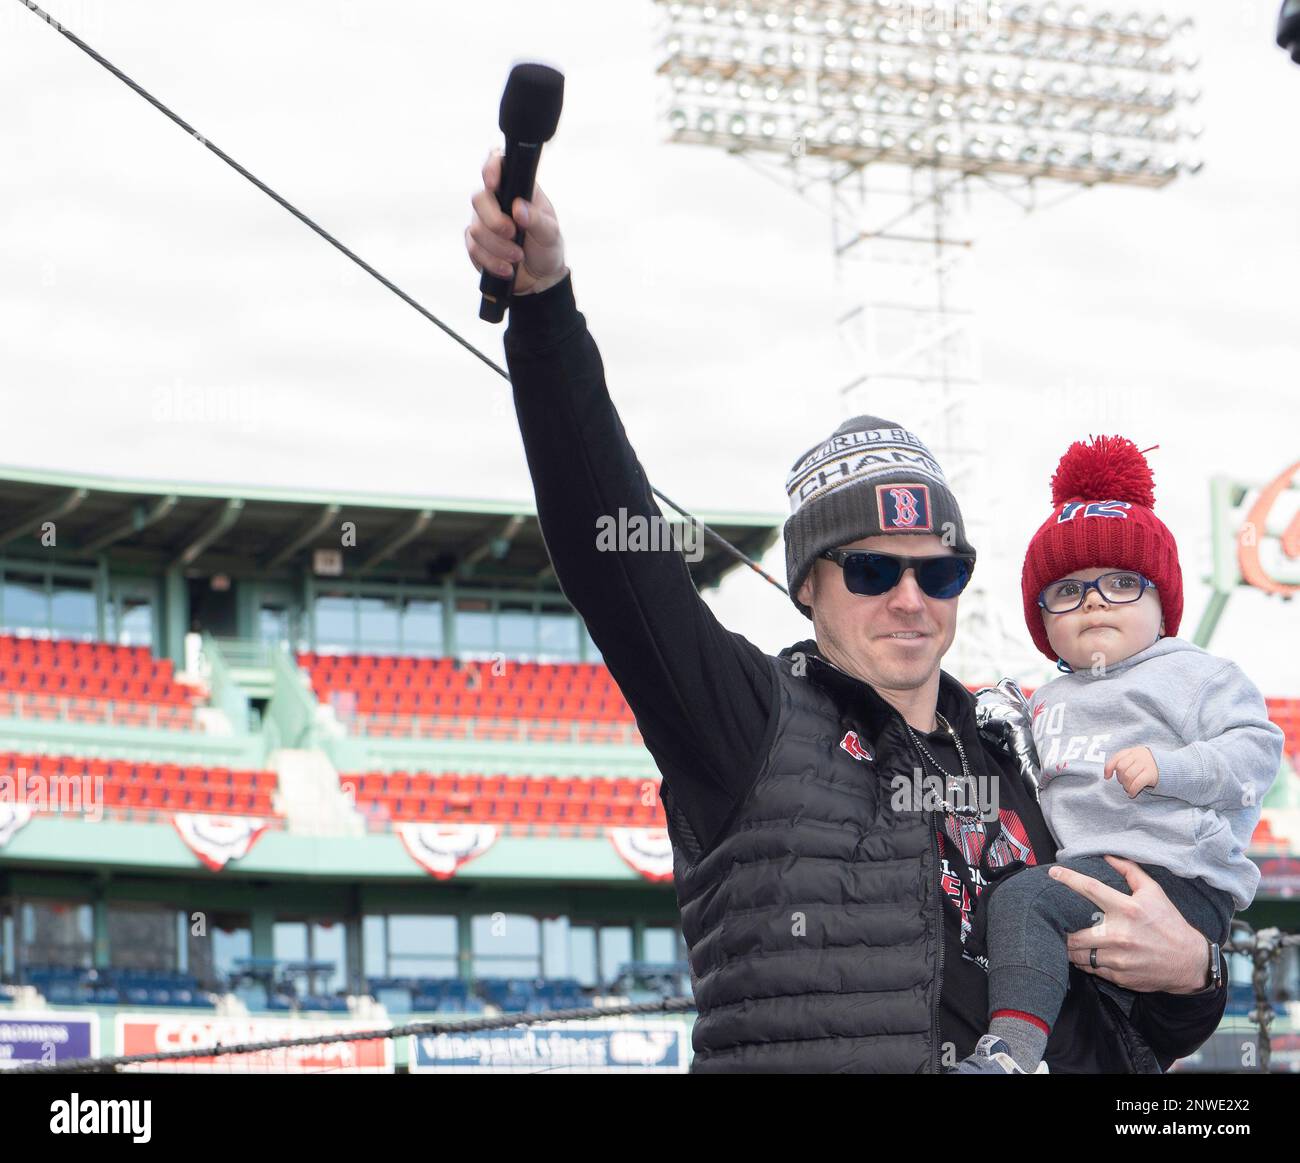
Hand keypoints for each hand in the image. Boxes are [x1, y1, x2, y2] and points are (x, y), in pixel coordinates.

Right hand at [466, 147, 567, 295]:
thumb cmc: (546, 248)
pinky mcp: (476, 244)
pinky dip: (491, 261)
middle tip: (513, 234)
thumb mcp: (550, 233)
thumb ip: (537, 219)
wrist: (539, 278)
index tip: (493, 183)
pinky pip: (474, 248)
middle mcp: (497, 201)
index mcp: (517, 189)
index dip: (491, 168)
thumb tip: (518, 209)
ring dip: (498, 247)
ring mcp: (483, 222)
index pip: (498, 164)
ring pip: (476, 228)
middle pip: (479, 199)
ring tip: (518, 257)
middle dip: (495, 221)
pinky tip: (507, 268)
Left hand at [1050, 856, 1207, 993]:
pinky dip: (1085, 962)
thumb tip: (1108, 856)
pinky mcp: (1120, 976)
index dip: (1068, 878)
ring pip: (1078, 955)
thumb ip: (1130, 871)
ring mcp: (1119, 959)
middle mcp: (1120, 935)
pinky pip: (1092, 969)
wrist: (1190, 962)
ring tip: (1067, 941)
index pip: (1090, 888)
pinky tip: (1085, 955)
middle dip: (1062, 930)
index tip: (1053, 873)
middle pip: (1074, 934)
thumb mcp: (1154, 893)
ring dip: (1070, 949)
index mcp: (1128, 910)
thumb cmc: (1169, 924)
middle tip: (1056, 924)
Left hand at [1104, 745, 1158, 796]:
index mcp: (1132, 751)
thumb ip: (1122, 762)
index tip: (1107, 777)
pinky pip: (1137, 783)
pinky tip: (1132, 794)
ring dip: (1126, 785)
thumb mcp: (1135, 759)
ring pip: (1128, 776)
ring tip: (1128, 788)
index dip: (1109, 768)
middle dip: (1120, 778)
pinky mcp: (1151, 774)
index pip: (1117, 757)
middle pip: (1121, 767)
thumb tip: (1107, 774)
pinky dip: (1132, 790)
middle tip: (1124, 783)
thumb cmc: (1146, 765)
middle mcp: (1138, 756)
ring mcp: (1145, 764)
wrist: (1169, 767)